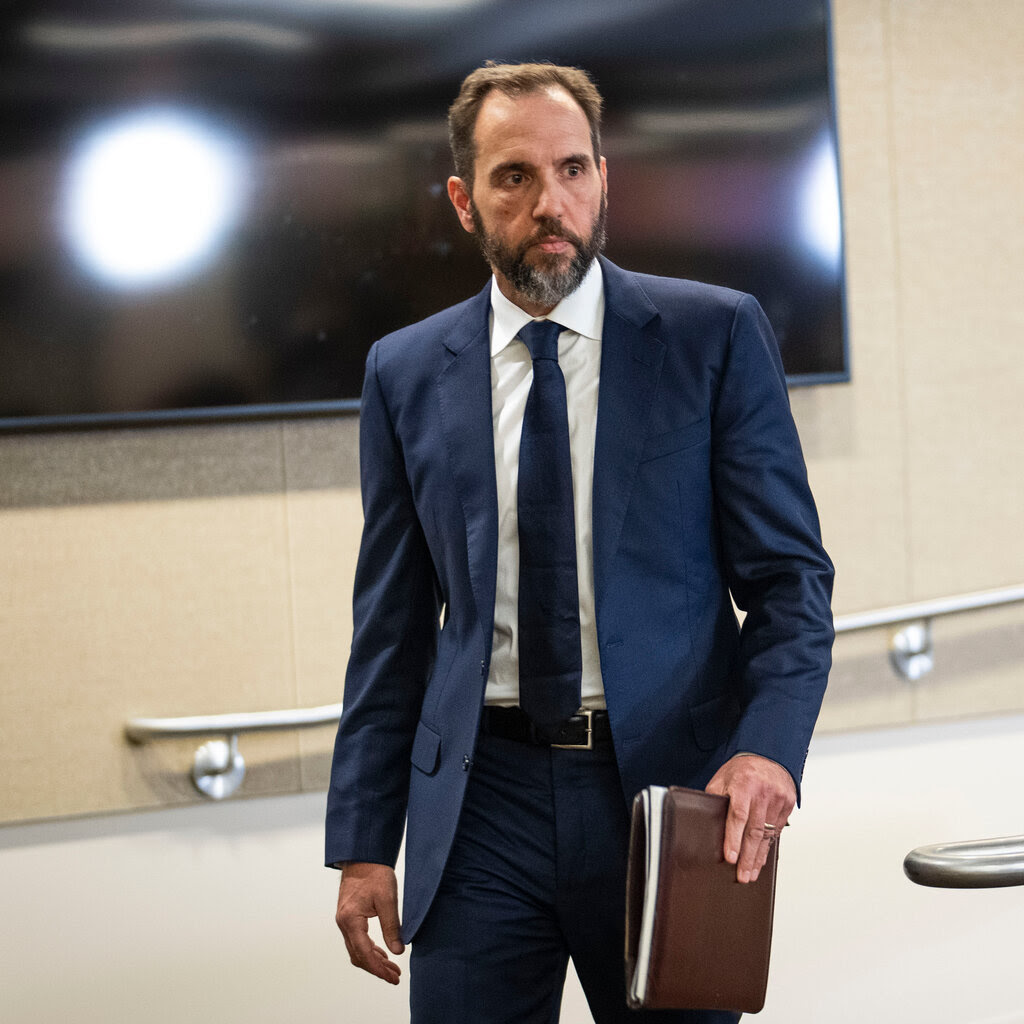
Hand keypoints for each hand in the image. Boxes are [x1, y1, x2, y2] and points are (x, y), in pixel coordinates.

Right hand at [335, 862, 404, 983]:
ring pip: (356, 950)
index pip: (364, 953)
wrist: (363, 857)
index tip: (392, 977)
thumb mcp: (387, 899)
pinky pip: (357, 941)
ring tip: (392, 969)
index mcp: (351, 920)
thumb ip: (392, 926)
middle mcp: (344, 923)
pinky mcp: (349, 917)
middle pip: (358, 956)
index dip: (378, 969)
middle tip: (395, 977)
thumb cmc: (375, 873)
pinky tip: (382, 953)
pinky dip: (369, 950)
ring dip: (373, 961)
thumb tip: (398, 951)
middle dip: (376, 969)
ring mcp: (344, 921)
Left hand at [705, 754, 795, 883]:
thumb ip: (715, 798)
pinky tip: (761, 858)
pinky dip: (768, 847)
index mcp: (743, 785)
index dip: (733, 839)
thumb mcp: (722, 778)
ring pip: (767, 835)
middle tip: (742, 876)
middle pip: (754, 831)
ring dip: (758, 857)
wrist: (768, 754)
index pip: (738, 816)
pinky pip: (777, 831)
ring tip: (751, 874)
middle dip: (747, 857)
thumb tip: (706, 822)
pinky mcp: (788, 804)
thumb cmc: (742, 769)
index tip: (731, 858)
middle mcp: (762, 793)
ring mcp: (777, 799)